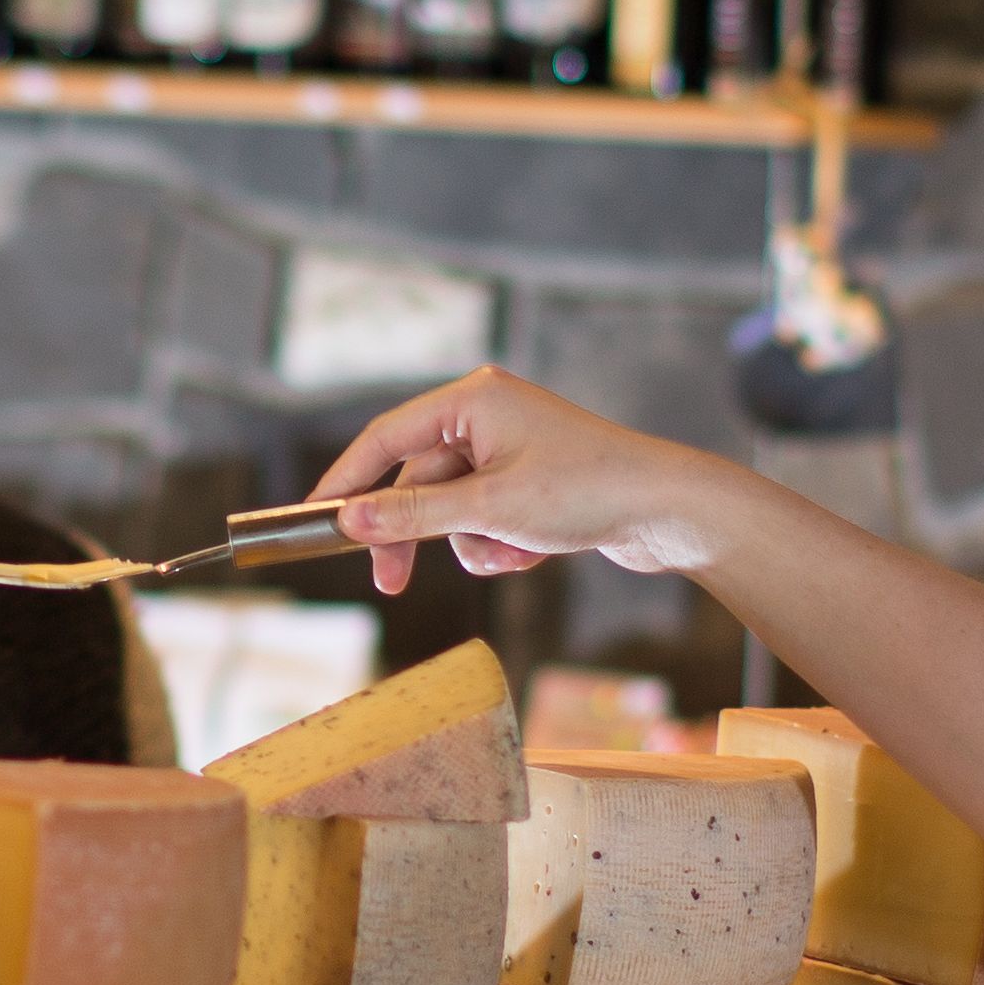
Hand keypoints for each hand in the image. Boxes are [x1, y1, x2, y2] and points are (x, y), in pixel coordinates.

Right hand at [303, 370, 756, 590]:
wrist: (668, 512)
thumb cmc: (585, 492)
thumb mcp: (489, 510)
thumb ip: (414, 516)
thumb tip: (349, 521)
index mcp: (471, 399)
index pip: (384, 438)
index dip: (344, 481)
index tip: (315, 522)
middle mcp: (485, 416)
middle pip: (414, 483)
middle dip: (414, 534)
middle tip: (390, 585)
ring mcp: (507, 451)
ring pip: (450, 511)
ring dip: (471, 544)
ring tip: (512, 553)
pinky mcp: (527, 485)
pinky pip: (483, 522)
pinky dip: (498, 545)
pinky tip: (533, 554)